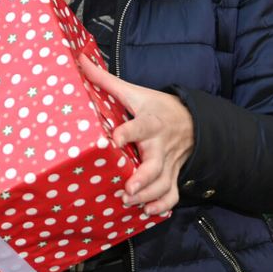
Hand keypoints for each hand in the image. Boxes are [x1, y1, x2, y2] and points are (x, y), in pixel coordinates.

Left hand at [78, 54, 193, 215]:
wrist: (192, 121)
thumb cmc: (156, 106)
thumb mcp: (134, 92)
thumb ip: (106, 80)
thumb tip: (80, 59)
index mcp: (150, 122)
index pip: (141, 126)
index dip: (128, 133)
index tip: (114, 140)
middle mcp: (161, 146)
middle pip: (155, 164)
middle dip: (142, 178)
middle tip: (128, 189)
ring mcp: (169, 163)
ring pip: (163, 183)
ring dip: (147, 196)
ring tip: (128, 201)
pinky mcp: (172, 175)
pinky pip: (172, 194)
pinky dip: (163, 205)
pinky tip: (148, 212)